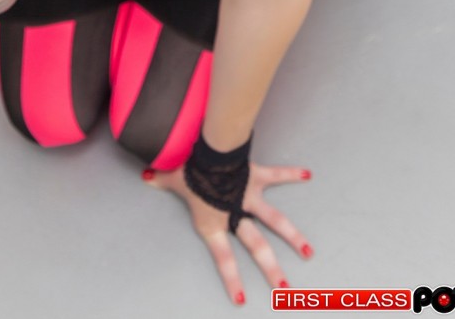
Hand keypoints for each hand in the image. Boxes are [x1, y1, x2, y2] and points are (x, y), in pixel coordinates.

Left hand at [142, 161, 312, 304]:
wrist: (209, 153)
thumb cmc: (189, 169)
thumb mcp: (172, 179)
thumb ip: (161, 181)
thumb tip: (146, 176)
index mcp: (214, 223)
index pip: (223, 258)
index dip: (231, 279)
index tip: (240, 300)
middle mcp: (234, 214)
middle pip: (256, 246)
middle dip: (271, 268)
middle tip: (284, 287)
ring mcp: (249, 197)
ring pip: (275, 221)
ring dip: (293, 236)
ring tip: (309, 252)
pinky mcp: (257, 177)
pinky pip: (277, 175)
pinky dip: (293, 174)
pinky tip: (308, 174)